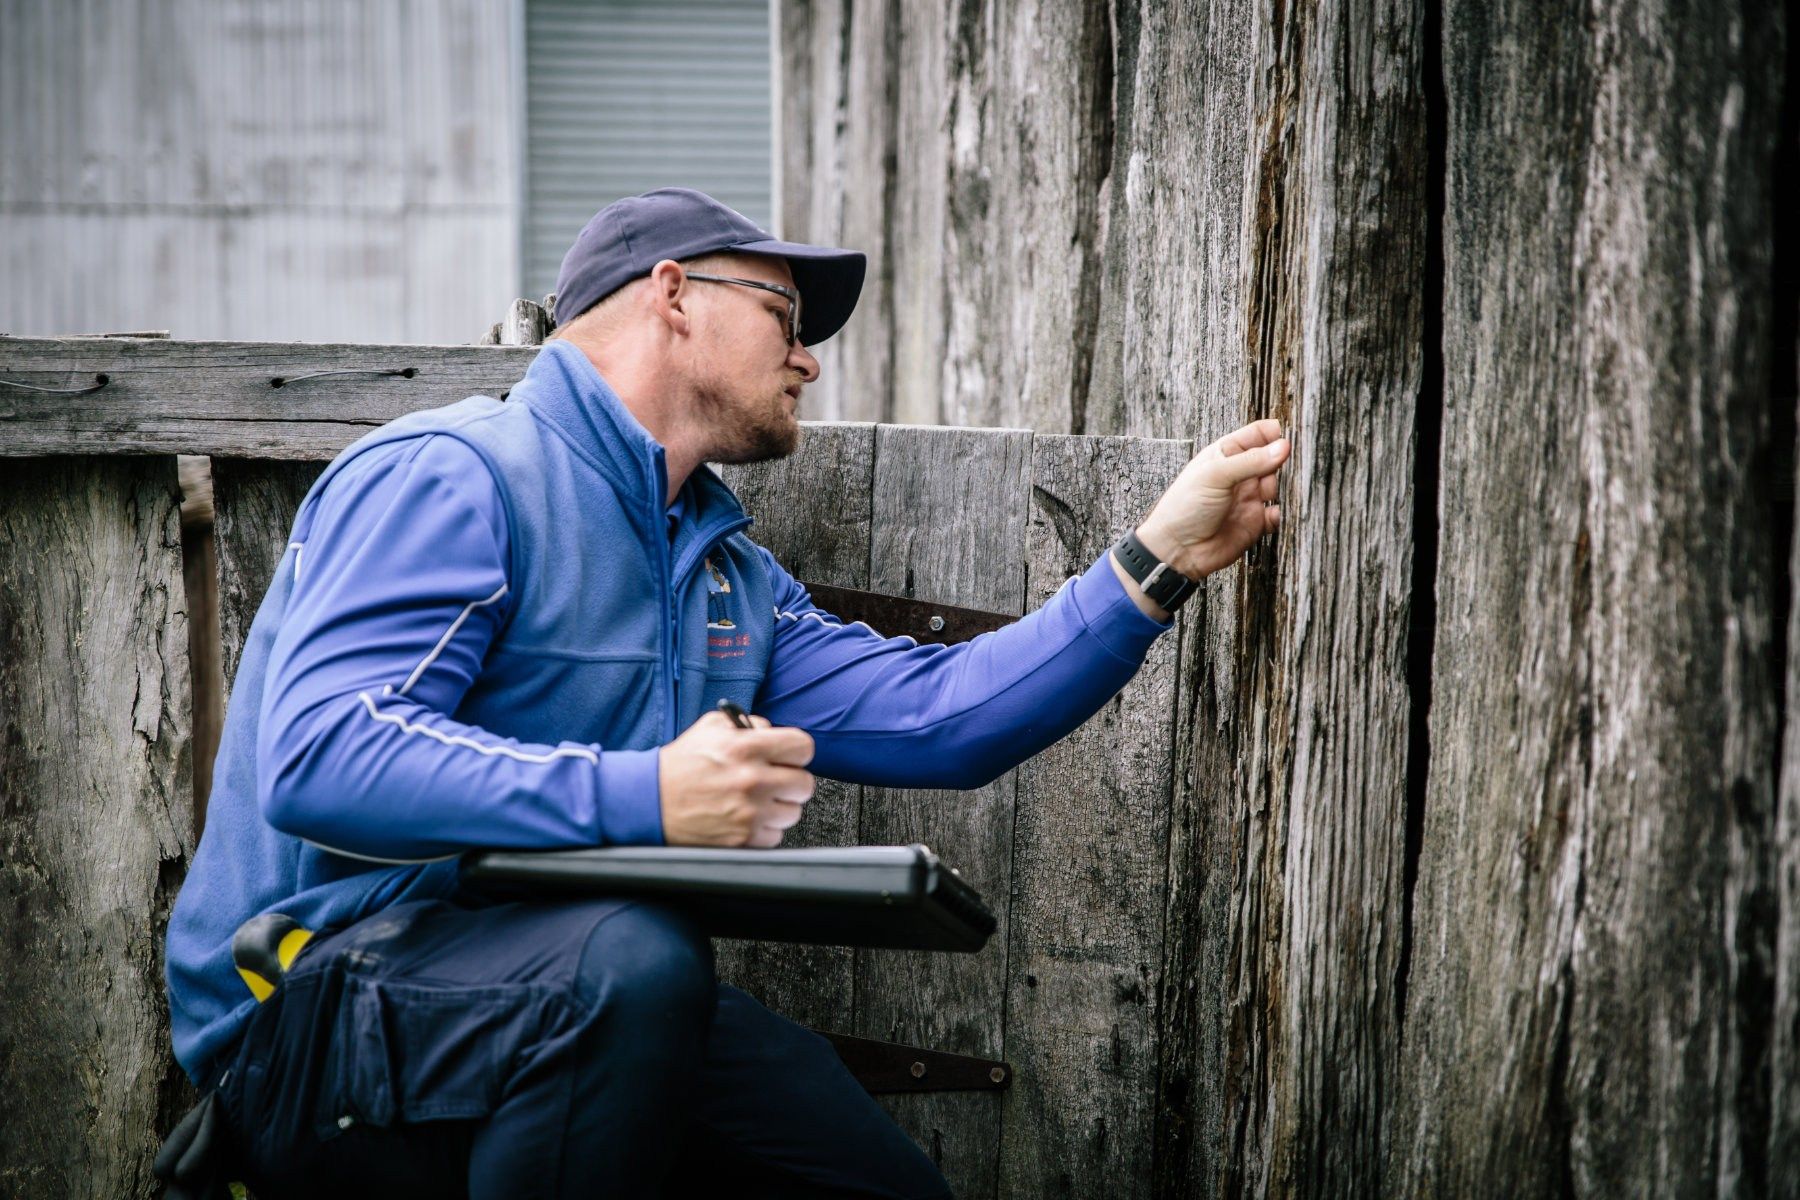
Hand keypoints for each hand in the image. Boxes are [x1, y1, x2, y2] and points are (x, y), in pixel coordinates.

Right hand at [658, 710, 815, 847]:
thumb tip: (773, 732)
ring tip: (754, 801)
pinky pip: (775, 835)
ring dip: (777, 807)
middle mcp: (752, 779)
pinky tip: (744, 819)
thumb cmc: (681, 764)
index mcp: (746, 747)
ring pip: (793, 812)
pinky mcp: (743, 838)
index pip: (803, 747)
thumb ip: (747, 723)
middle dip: (790, 781)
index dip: (796, 752)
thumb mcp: (711, 727)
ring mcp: (749, 812)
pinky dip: (763, 830)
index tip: (787, 758)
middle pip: (804, 784)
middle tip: (772, 782)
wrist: (650, 801)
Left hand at [1129, 418, 1289, 596]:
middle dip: (1284, 460)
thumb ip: (1250, 461)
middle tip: (1293, 462)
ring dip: (1285, 486)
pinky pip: (1277, 514)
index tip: (1292, 433)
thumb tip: (1282, 447)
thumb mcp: (1216, 475)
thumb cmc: (1184, 507)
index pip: (1256, 435)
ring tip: (1278, 488)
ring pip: (1278, 485)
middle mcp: (1240, 475)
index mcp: (1226, 455)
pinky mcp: (1255, 521)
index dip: (1274, 432)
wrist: (1178, 550)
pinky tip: (1273, 512)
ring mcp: (1249, 497)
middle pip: (1272, 459)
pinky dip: (1282, 512)